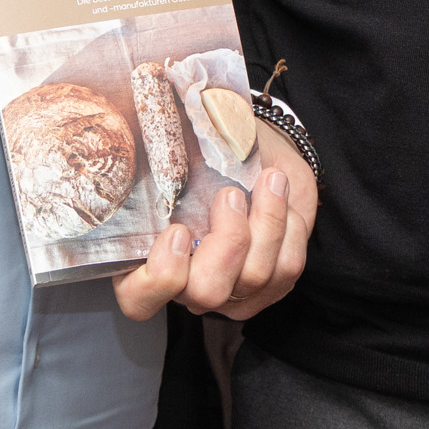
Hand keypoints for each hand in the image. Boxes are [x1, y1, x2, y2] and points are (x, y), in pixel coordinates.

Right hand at [114, 155, 314, 321]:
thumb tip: (142, 130)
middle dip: (228, 242)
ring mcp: (231, 293)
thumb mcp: (181, 153)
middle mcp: (188, 287)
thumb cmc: (210, 157)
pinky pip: (286, 267)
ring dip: (267, 221)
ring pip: (254, 277)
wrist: (260, 160)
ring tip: (269, 180)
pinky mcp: (271, 288)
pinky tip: (280, 199)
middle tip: (231, 196)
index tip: (179, 230)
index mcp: (148, 262)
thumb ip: (162, 161)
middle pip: (207, 293)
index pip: (140, 299)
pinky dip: (289, 226)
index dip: (160, 277)